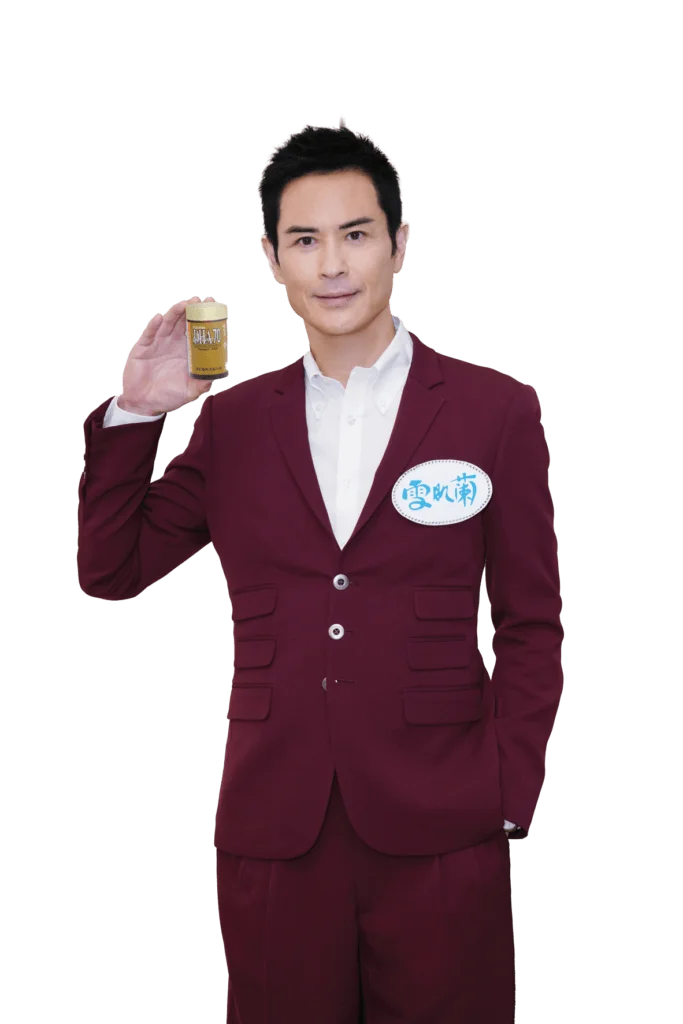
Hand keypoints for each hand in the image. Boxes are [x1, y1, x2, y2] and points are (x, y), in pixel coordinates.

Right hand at [119, 296, 216, 415]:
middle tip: (201, 301)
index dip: (205, 321)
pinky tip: (159, 318)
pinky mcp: (144, 347)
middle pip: (184, 323)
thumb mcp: (189, 391)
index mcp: (186, 353)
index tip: (213, 310)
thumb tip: (218, 374)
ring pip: (168, 324)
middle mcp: (174, 344)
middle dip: (192, 310)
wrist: (143, 403)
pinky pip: (149, 334)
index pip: (197, 332)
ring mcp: (158, 344)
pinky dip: (154, 326)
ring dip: (176, 313)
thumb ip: (202, 383)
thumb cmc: (168, 396)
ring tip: (185, 305)